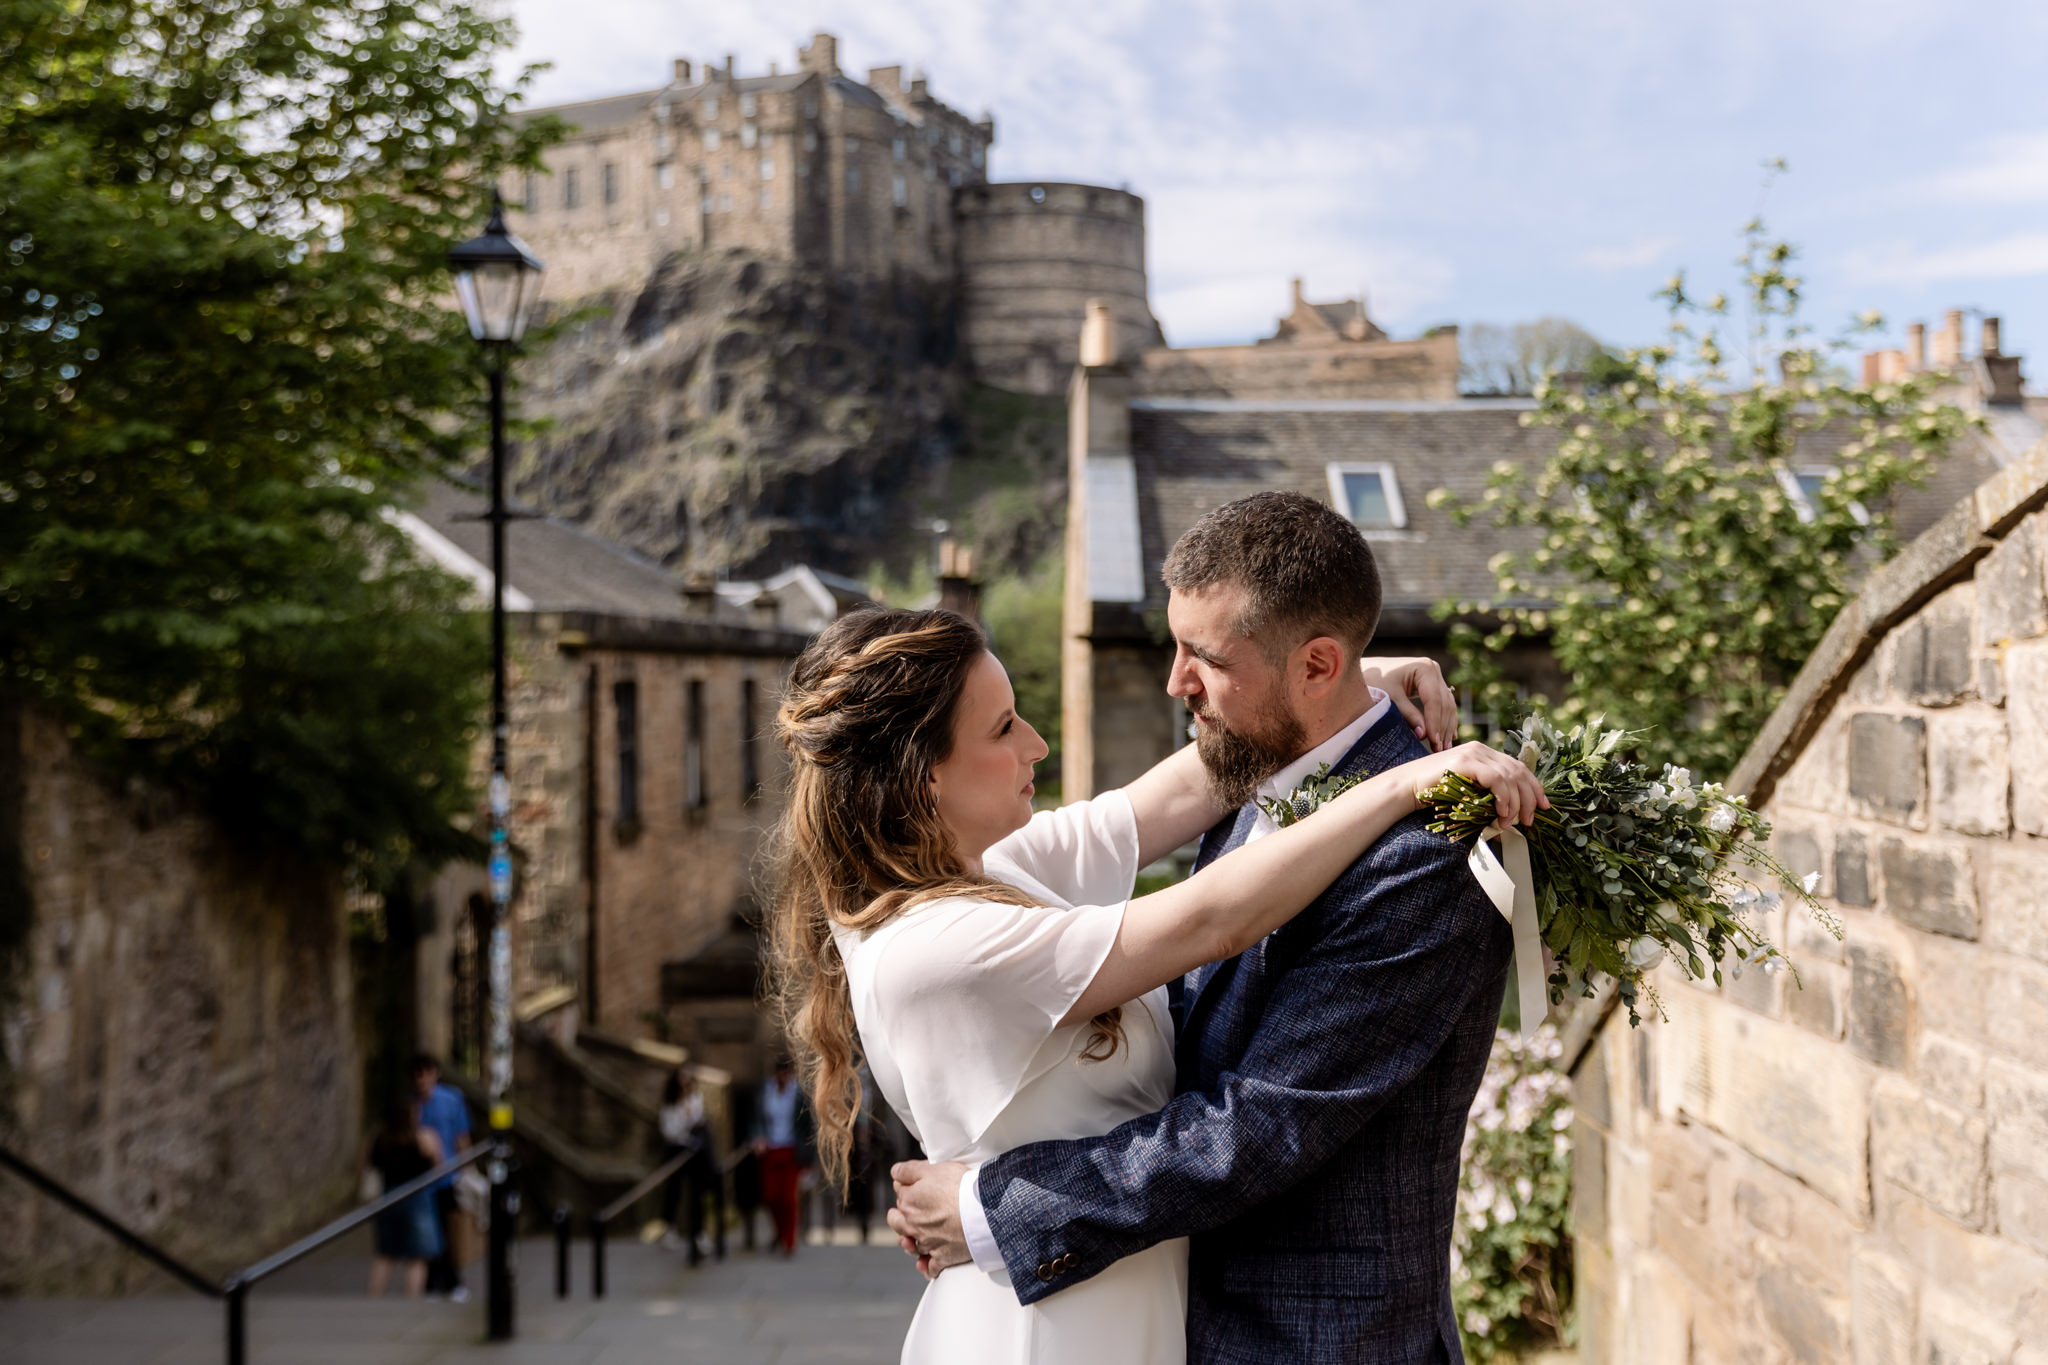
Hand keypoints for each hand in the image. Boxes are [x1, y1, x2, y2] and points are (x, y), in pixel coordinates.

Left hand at [886, 1159, 969, 1278]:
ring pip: (912, 1246)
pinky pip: (931, 1267)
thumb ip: (909, 1170)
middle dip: (899, 1218)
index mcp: (909, 1202)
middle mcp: (914, 1225)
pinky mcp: (943, 1257)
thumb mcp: (933, 1168)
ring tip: (912, 1240)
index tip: (912, 1186)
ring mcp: (928, 1243)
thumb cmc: (961, 1189)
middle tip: (902, 1214)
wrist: (982, 1212)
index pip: (900, 1194)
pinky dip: (927, 1267)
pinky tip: (927, 1264)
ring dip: (910, 1243)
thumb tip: (895, 1172)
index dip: (907, 1188)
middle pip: (898, 1223)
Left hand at [1360, 657, 1456, 751]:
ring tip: (1444, 748)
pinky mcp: (1433, 684)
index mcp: (1424, 668)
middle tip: (1439, 749)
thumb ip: (1408, 715)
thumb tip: (1424, 735)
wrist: (1368, 670)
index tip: (1433, 741)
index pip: (1434, 700)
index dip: (1435, 722)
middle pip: (1444, 703)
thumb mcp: (1390, 699)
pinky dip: (1445, 721)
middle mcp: (1433, 669)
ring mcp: (1435, 676)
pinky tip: (1448, 737)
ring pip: (1447, 705)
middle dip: (1442, 727)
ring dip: (1447, 727)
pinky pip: (1444, 704)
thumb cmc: (1375, 681)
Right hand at [1398, 740, 1548, 826]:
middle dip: (1530, 798)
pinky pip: (1496, 779)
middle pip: (1519, 772)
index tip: (1544, 806)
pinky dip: (1504, 797)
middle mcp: (1482, 749)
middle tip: (1530, 820)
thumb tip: (1508, 818)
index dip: (1535, 787)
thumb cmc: (1433, 793)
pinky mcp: (1466, 760)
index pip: (1519, 768)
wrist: (1406, 787)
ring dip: (1516, 803)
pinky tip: (1501, 812)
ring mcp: (1474, 753)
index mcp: (1484, 754)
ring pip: (1510, 777)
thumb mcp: (1467, 794)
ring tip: (1509, 822)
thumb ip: (1487, 798)